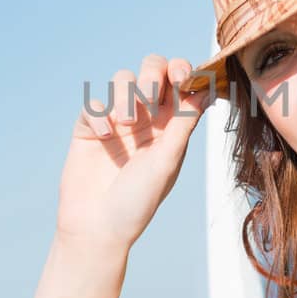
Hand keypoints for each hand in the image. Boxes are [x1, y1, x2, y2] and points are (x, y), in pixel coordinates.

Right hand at [57, 53, 213, 250]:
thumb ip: (183, 123)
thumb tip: (207, 89)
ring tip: (125, 122)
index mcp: (171, 125)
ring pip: (122, 79)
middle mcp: (146, 117)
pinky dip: (99, 113)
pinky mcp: (89, 127)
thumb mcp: (167, 161)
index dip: (184, 70)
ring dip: (125, 94)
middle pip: (152, 69)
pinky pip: (94, 103)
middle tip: (150, 94)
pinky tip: (103, 136)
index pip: (181, 84)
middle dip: (152, 73)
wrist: (97, 228)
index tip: (184, 76)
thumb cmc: (138, 200)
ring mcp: (116, 120)